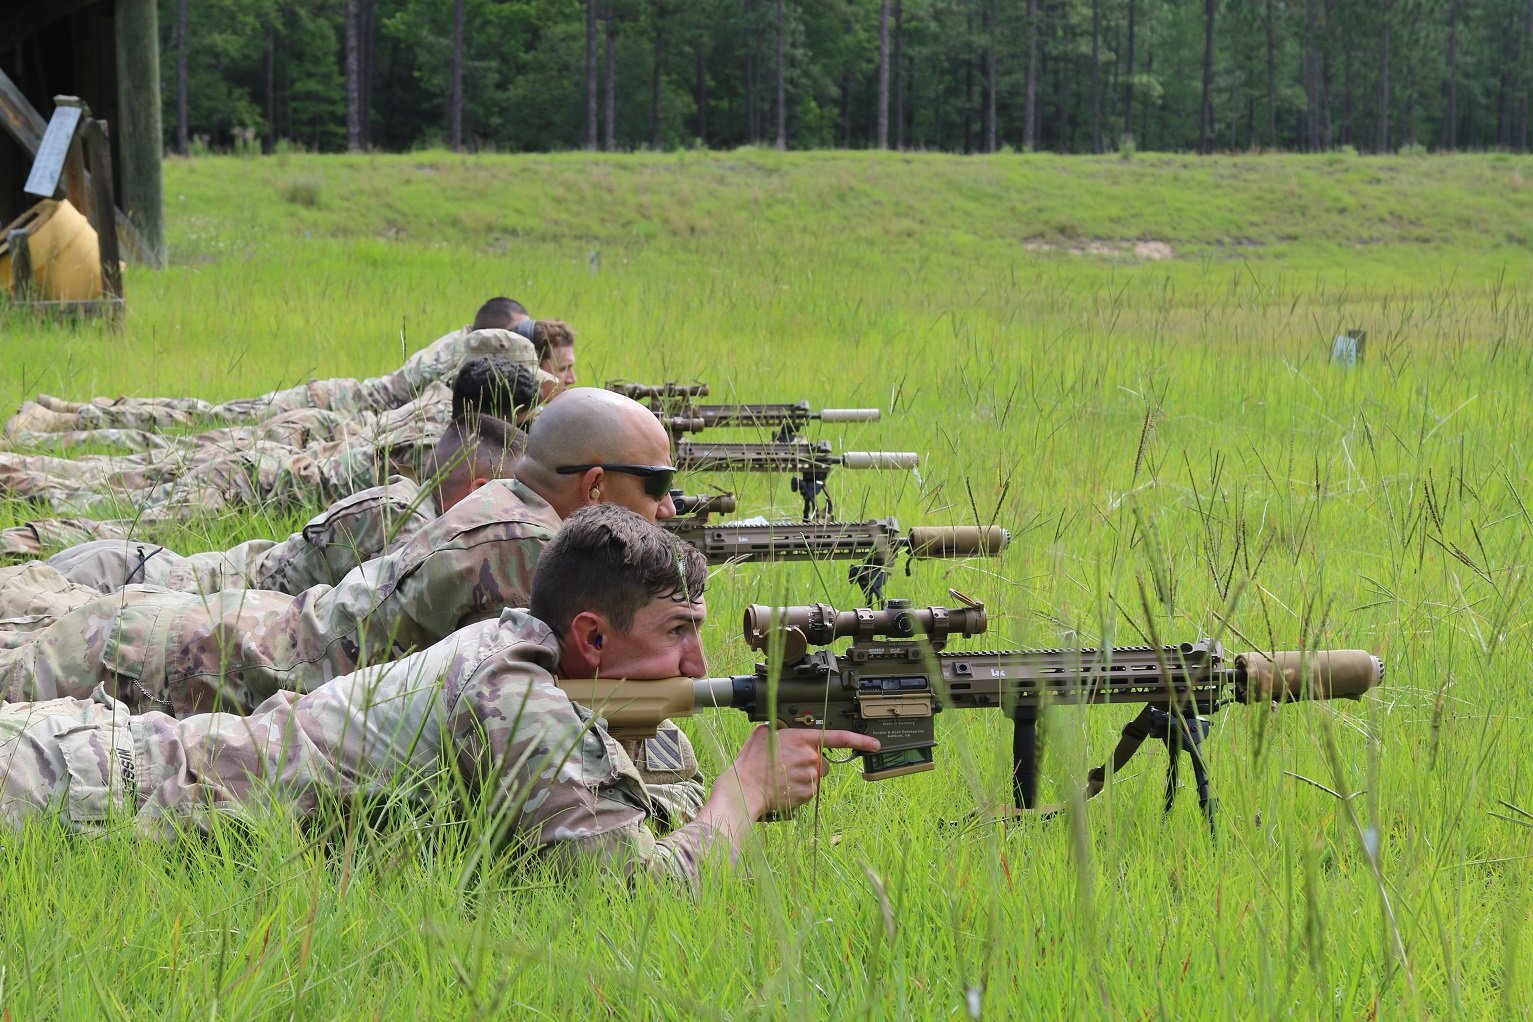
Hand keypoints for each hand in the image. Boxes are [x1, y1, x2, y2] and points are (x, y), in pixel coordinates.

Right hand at [725, 724, 881, 819]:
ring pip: (816, 776)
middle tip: (789, 764)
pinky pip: (810, 790)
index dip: (859, 740)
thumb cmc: (751, 761)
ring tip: (783, 777)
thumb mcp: (764, 732)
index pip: (838, 738)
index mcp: (803, 739)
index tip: (874, 744)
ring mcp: (811, 777)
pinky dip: (800, 789)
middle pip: (823, 760)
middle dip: (811, 762)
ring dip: (805, 776)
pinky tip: (784, 787)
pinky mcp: (808, 794)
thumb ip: (782, 728)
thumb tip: (786, 728)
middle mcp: (811, 757)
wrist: (745, 789)